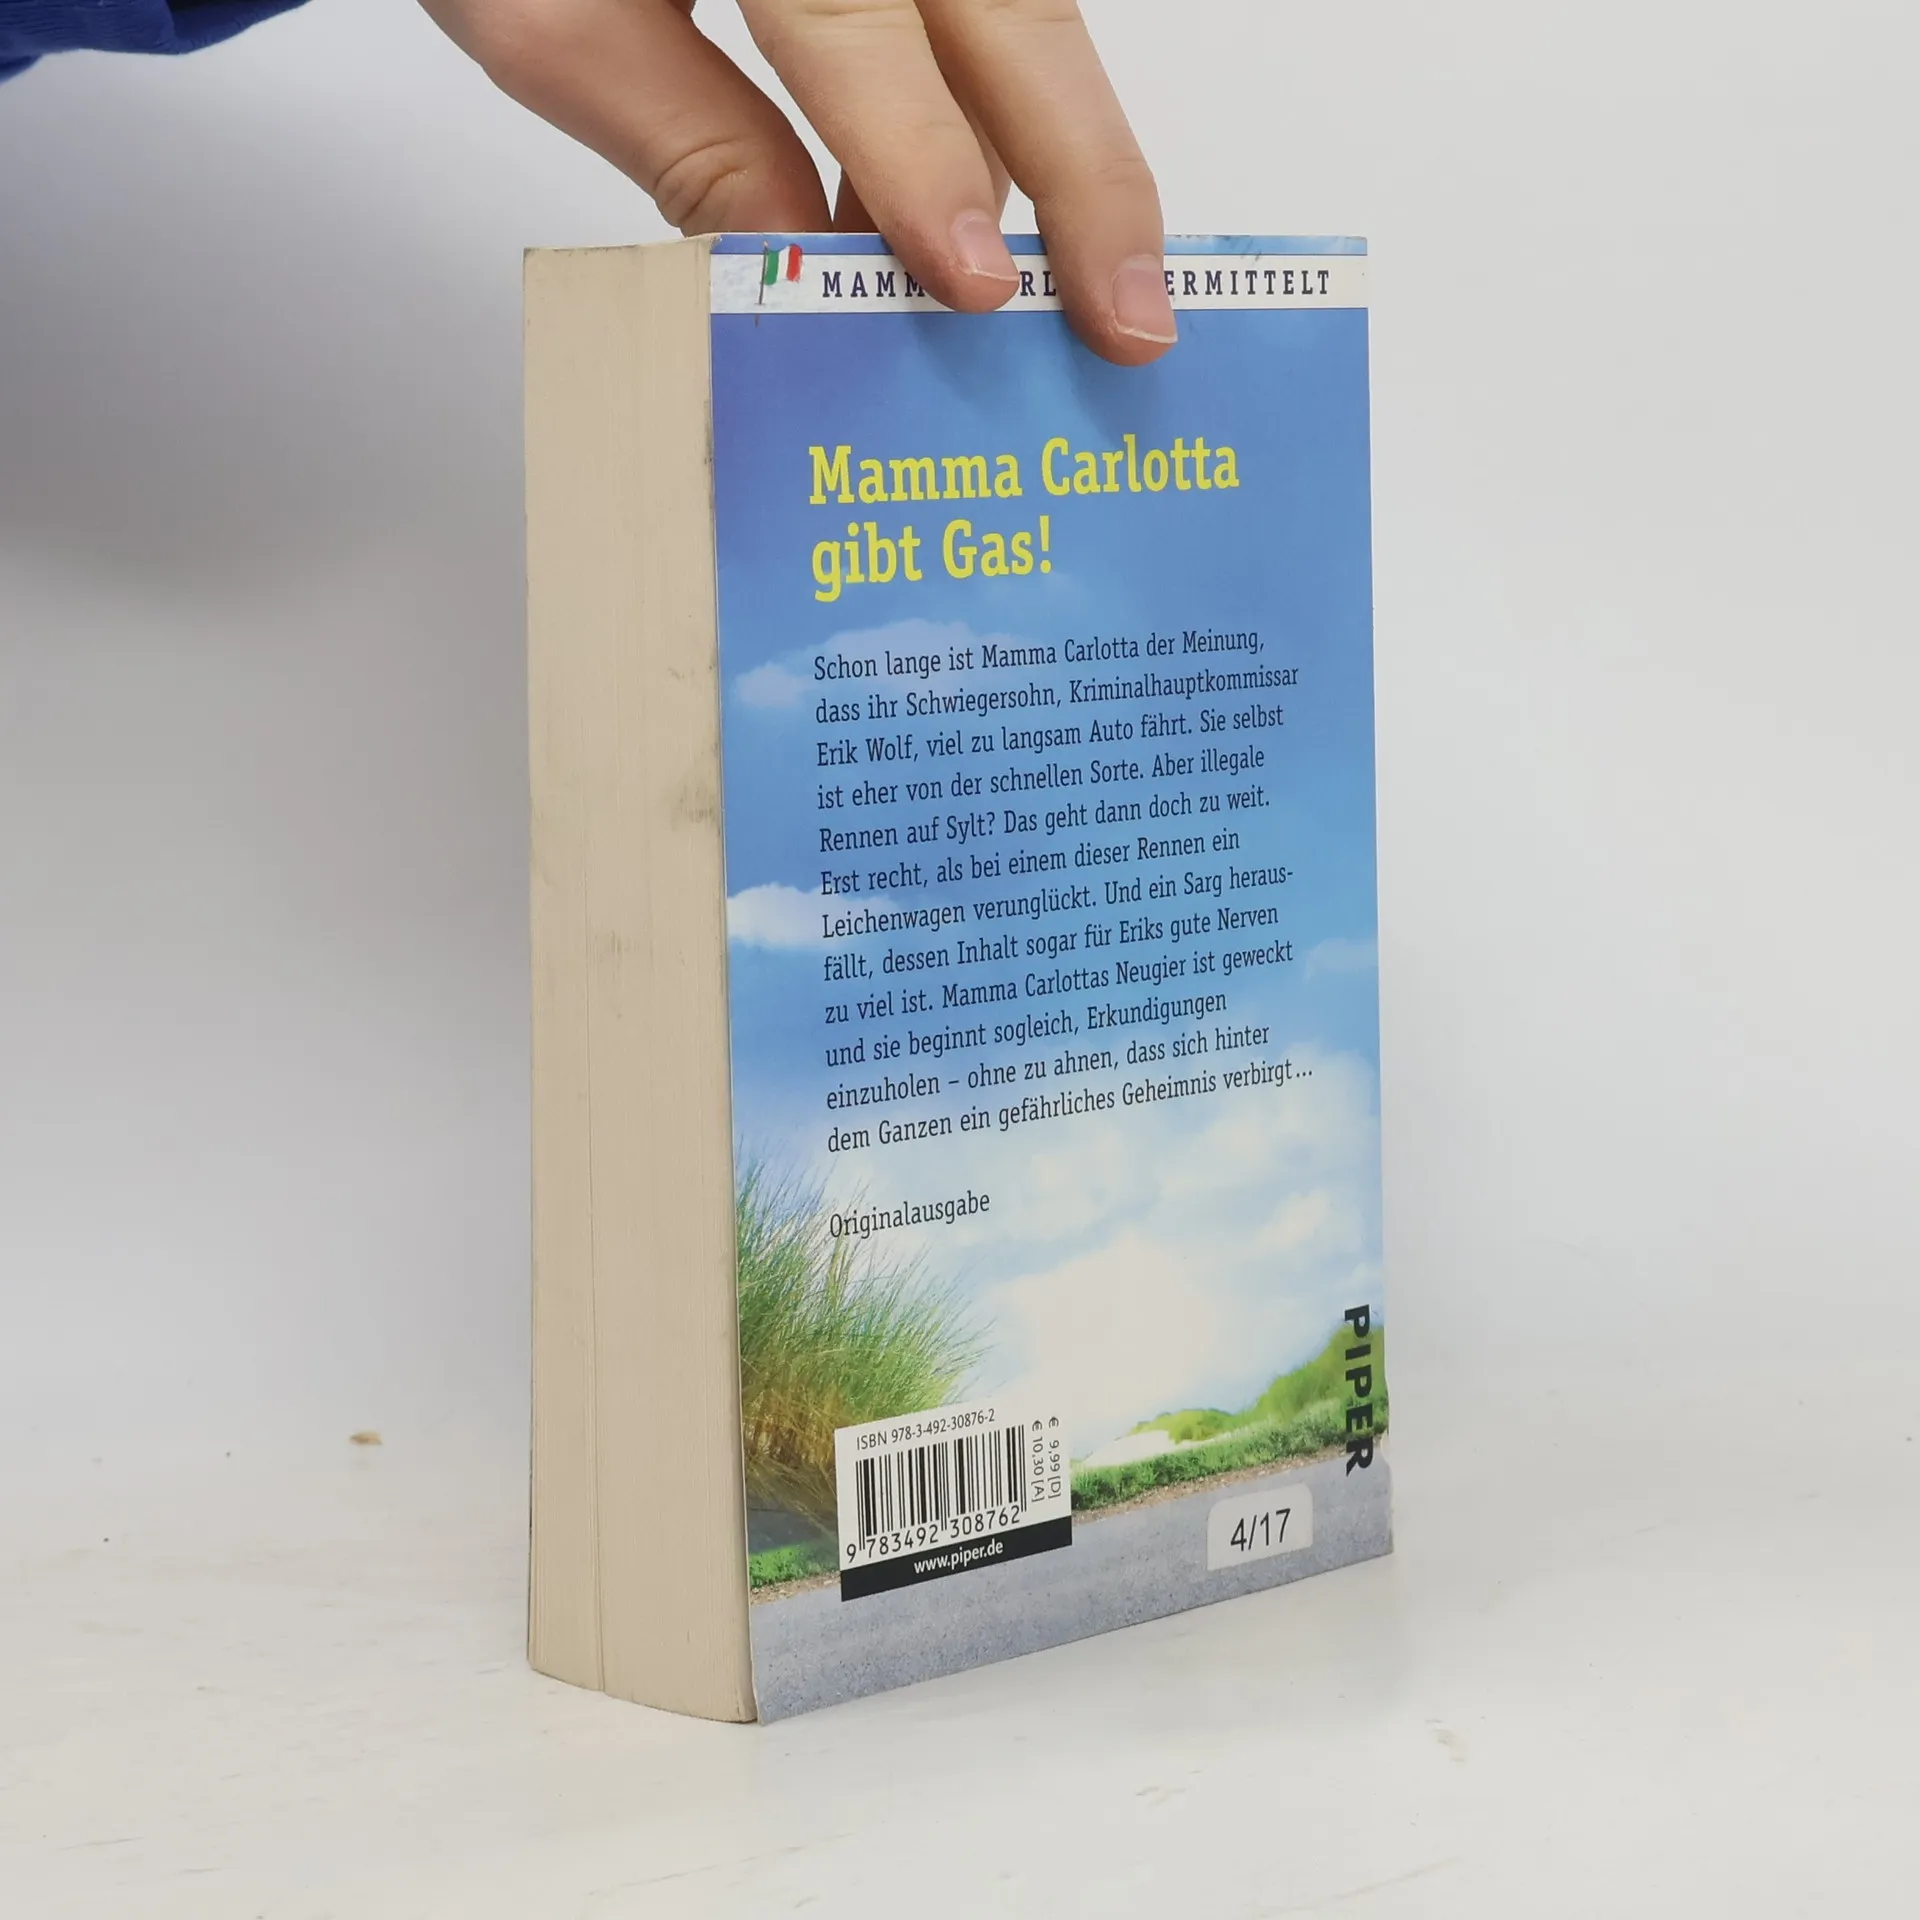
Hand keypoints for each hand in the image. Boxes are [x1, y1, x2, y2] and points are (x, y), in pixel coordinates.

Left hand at [417, 0, 1175, 364]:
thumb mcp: (548, 5)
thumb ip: (676, 130)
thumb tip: (804, 265)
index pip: (858, 15)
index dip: (924, 153)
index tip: (975, 282)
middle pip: (1016, 6)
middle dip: (1083, 169)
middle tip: (1130, 319)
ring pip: (1025, 13)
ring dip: (1055, 159)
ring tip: (1074, 295)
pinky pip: (990, 12)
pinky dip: (993, 116)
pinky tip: (989, 220)